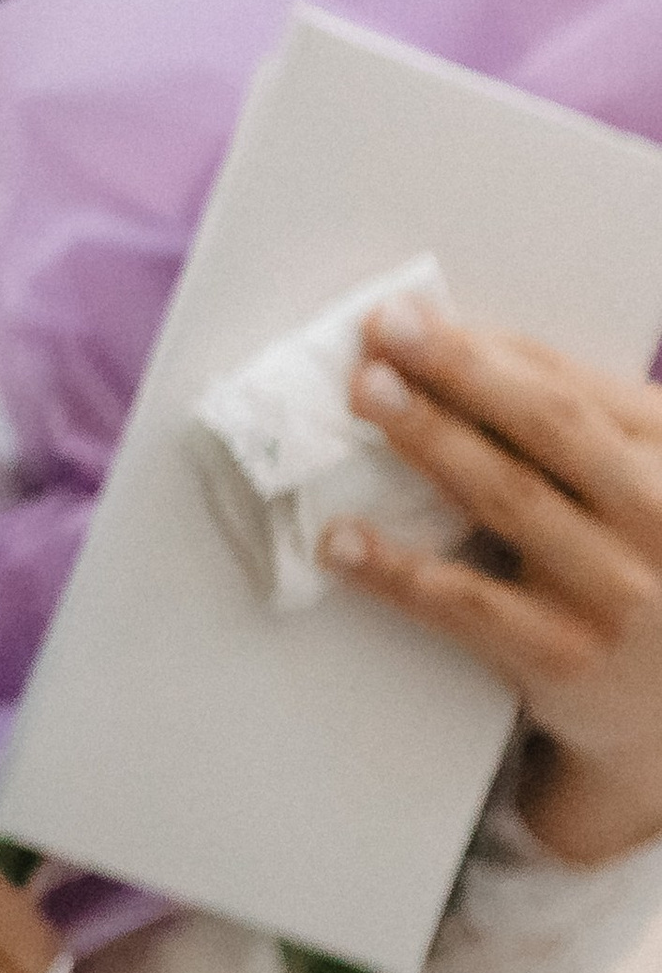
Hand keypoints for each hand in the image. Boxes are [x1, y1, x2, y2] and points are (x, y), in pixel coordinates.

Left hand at [329, 301, 661, 864]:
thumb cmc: (645, 563)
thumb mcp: (646, 484)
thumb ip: (584, 424)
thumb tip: (463, 347)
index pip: (574, 388)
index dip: (489, 348)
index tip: (414, 316)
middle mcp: (659, 518)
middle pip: (549, 428)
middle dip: (461, 371)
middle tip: (386, 332)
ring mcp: (614, 591)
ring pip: (508, 499)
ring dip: (430, 440)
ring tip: (366, 396)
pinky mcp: (563, 656)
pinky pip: (466, 603)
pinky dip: (397, 569)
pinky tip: (342, 538)